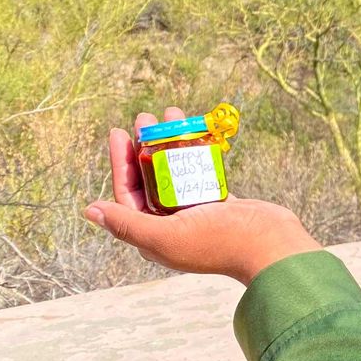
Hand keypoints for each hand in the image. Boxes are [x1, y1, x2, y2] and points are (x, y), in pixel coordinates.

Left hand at [83, 106, 322, 286]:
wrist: (270, 245)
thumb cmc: (219, 242)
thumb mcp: (166, 235)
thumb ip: (127, 223)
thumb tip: (90, 209)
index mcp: (154, 236)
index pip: (128, 194)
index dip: (120, 163)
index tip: (119, 132)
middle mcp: (172, 224)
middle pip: (151, 178)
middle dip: (145, 146)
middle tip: (145, 117)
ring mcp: (197, 212)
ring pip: (176, 170)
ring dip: (171, 142)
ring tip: (171, 114)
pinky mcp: (219, 202)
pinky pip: (201, 170)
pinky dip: (196, 149)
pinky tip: (196, 129)